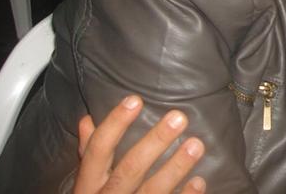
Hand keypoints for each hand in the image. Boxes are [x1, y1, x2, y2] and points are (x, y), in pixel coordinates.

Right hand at [74, 95, 205, 193]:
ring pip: (152, 191)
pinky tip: (199, 181)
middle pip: (130, 169)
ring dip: (176, 168)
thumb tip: (87, 120)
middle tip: (178, 117)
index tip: (135, 100)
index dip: (115, 125)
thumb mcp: (87, 182)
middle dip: (155, 142)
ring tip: (196, 145)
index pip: (97, 150)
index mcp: (88, 185)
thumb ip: (89, 153)